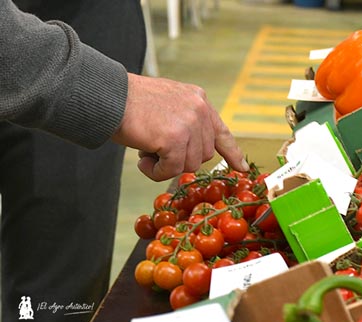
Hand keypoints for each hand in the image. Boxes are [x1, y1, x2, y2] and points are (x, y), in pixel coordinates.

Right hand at [111, 73, 248, 180]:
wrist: (108, 96)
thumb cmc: (130, 102)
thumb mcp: (169, 103)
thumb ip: (186, 121)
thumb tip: (192, 150)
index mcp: (199, 100)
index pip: (222, 131)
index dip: (232, 153)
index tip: (241, 168)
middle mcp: (199, 110)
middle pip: (203, 155)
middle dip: (180, 159)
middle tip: (156, 150)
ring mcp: (189, 124)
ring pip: (189, 165)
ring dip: (166, 166)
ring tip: (147, 150)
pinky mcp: (175, 139)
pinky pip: (171, 170)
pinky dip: (155, 172)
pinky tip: (142, 159)